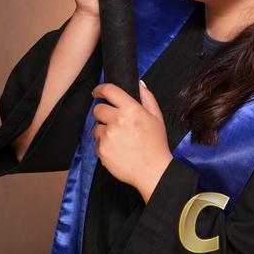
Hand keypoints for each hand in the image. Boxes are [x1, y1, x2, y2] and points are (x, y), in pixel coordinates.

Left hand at [91, 80, 172, 202]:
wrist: (152, 171)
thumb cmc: (156, 144)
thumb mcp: (156, 116)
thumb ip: (147, 97)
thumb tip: (138, 83)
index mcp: (131, 109)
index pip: (109, 90)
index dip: (100, 89)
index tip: (97, 92)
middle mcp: (117, 120)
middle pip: (97, 108)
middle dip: (103, 112)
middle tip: (114, 121)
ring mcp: (108, 136)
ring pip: (96, 127)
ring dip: (103, 130)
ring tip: (119, 139)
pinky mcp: (101, 150)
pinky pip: (97, 143)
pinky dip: (104, 145)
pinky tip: (117, 149)